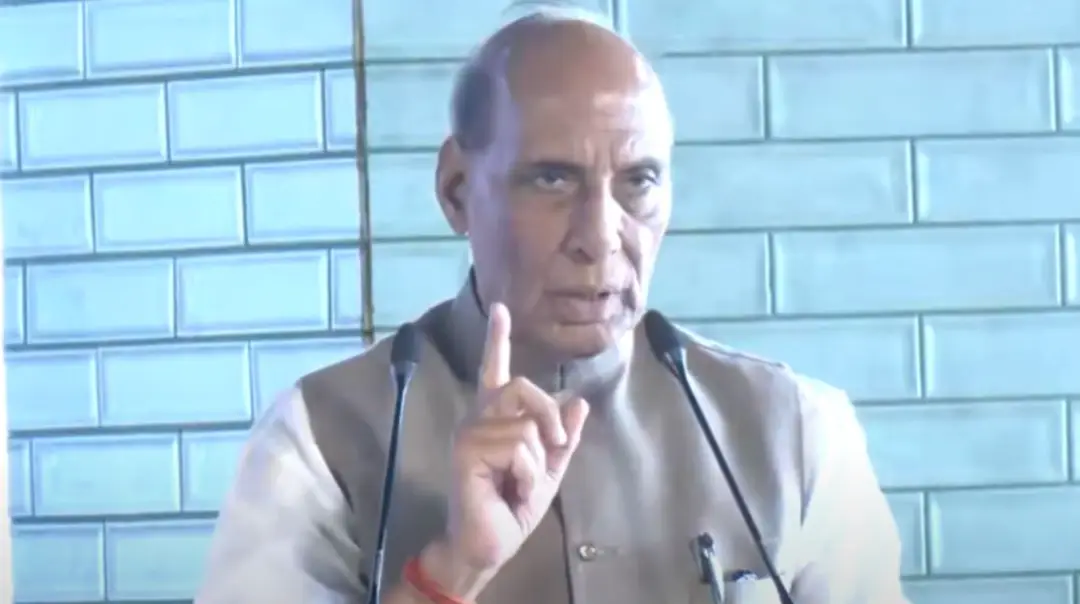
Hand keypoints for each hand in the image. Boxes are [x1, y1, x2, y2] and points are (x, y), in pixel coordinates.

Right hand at [426, 303, 588, 596]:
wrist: (490, 543)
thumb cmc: (512, 507)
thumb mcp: (549, 470)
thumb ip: (563, 438)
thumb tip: (580, 402)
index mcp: (495, 418)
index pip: (496, 370)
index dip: (498, 339)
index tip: (500, 308)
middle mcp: (478, 417)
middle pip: (522, 387)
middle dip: (548, 416)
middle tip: (555, 446)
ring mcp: (469, 431)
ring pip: (527, 425)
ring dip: (536, 462)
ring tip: (518, 484)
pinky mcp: (466, 449)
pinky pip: (518, 446)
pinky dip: (527, 473)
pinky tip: (509, 489)